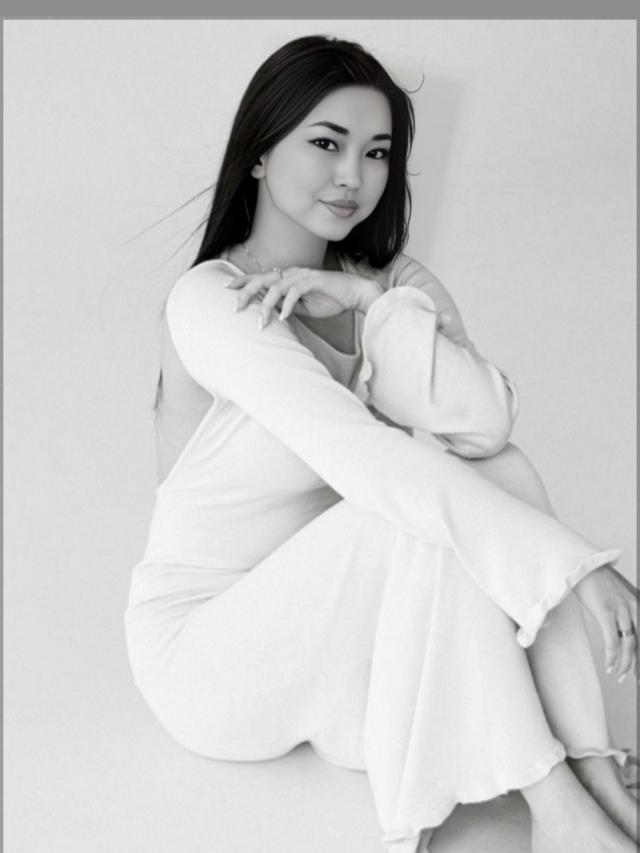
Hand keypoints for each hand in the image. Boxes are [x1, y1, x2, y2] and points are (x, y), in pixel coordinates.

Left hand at [225, 267, 383, 327]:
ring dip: (266, 305)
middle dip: (245, 292)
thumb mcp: (304, 307)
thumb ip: (287, 307)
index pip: (261, 278)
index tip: (226, 288)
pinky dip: (288, 305)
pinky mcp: (314, 281)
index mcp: (288, 278)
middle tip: (234, 307)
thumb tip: (271, 313)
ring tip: (260, 323)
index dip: (243, 281)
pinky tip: (284, 317)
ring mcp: (303, 276)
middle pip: (262, 279)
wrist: (355, 294)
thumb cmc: (331, 300)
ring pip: (276, 286)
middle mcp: (292, 273)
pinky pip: (295, 292)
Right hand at [572, 564, 637, 681]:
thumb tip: (629, 632)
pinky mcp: (606, 612)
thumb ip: (629, 610)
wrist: (581, 564)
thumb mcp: (622, 593)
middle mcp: (636, 606)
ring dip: (625, 666)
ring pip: (630, 646)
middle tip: (639, 680)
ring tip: (619, 677)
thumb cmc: (598, 580)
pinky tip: (609, 667)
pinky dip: (611, 657)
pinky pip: (612, 642)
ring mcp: (622, 609)